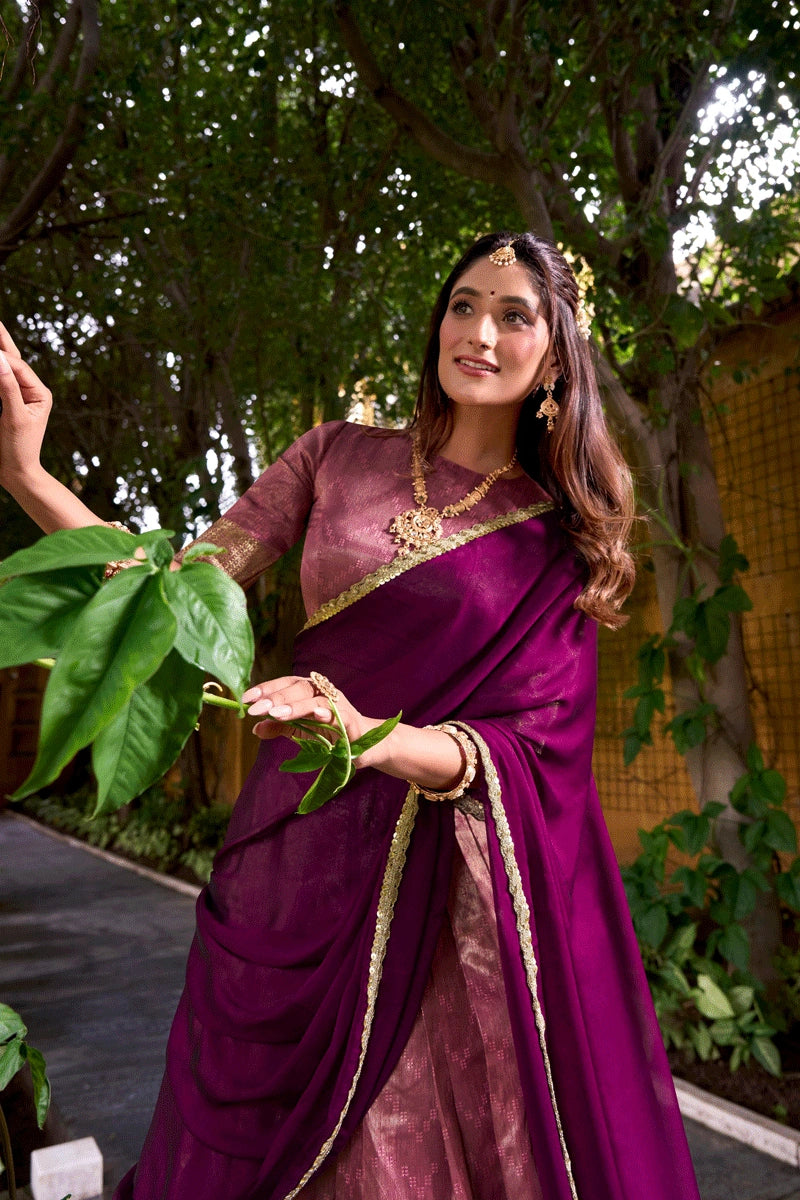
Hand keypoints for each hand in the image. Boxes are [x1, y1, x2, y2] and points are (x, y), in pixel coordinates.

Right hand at [0, 323, 52, 488]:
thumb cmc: (19, 449)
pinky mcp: (6, 404)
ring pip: (4, 369)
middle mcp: (31, 391)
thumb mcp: (14, 418)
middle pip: (13, 360)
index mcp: (40, 393)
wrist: (16, 474)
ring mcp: (18, 397)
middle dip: (1, 341)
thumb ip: (7, 389)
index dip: (2, 355)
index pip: (18, 367)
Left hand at [243, 674, 371, 743]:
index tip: (246, 698)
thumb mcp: (300, 730)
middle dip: (276, 697)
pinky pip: (337, 714)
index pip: (285, 683)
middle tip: (256, 708)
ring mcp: (338, 704)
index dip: (266, 688)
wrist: (364, 746)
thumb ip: (279, 727)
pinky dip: (326, 712)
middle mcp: (323, 691)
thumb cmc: (331, 733)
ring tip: (276, 713)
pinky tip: (314, 715)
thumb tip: (255, 727)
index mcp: (309, 691)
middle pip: (298, 688)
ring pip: (314, 699)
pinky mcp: (350, 720)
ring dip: (294, 705)